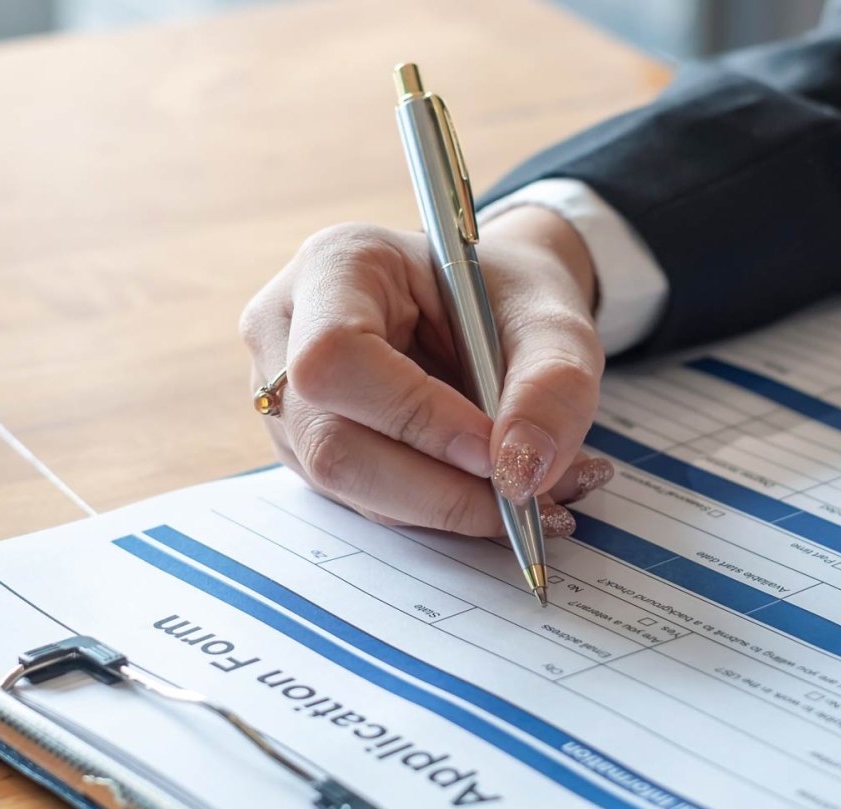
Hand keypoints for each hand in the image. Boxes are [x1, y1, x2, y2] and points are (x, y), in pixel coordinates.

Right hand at [239, 206, 613, 537]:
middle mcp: (286, 333)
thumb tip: (519, 472)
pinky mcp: (310, 449)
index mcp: (334, 267)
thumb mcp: (553, 319)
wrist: (493, 307)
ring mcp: (289, 400)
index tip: (493, 449)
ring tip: (532, 492)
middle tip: (521, 498)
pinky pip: (365, 501)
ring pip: (348, 485)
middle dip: (435, 488)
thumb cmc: (510, 297)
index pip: (337, 357)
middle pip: (330, 442)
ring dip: (446, 506)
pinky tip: (494, 492)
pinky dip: (439, 510)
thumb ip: (552, 384)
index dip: (413, 415)